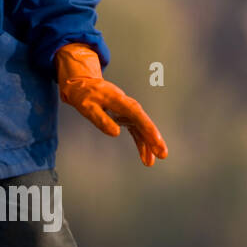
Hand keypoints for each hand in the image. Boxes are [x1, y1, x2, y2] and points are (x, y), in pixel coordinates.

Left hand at [55, 44, 167, 166]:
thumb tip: (116, 133)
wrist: (83, 85)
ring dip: (148, 144)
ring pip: (141, 128)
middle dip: (153, 138)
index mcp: (119, 100)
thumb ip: (101, 119)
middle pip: (143, 122)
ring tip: (151, 162)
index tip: (156, 140)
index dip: (147, 128)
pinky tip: (146, 157)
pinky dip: (141, 143)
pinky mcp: (126, 117)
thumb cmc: (84, 95)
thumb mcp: (87, 107)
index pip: (136, 115)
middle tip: (162, 154)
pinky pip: (136, 131)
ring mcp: (128, 111)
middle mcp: (127, 105)